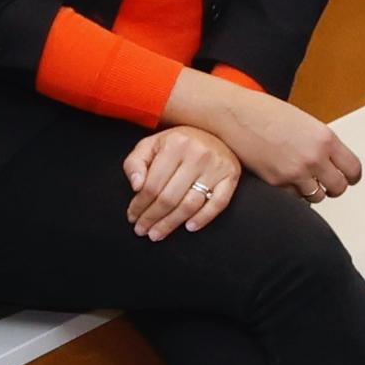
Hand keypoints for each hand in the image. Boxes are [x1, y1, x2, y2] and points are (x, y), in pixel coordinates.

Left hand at [122, 122, 243, 236]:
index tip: (132, 217)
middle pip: (169, 198)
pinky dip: (203, 218)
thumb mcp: (152, 145)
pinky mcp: (231, 176)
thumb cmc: (178, 143)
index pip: (152, 185)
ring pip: (190, 204)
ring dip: (172, 223)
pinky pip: (218, 204)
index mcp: (175, 145)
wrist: (215, 131)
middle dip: (152, 218)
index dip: (139, 205)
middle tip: (143, 231)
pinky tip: (189, 227)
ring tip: (158, 234)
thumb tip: (136, 186)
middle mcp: (198, 155)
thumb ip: (135, 163)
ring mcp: (216, 167)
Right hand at [200, 86, 360, 198]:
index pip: (353, 169)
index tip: (348, 177)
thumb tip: (332, 161)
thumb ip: (321, 143)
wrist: (234, 115)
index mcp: (325, 138)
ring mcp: (295, 172)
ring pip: (317, 197)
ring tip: (302, 179)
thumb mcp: (304, 122)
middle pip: (339, 188)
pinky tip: (284, 179)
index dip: (351, 176)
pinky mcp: (276, 183)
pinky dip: (292, 192)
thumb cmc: (264, 113)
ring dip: (312, 191)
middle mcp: (314, 157)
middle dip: (333, 186)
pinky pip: (294, 198)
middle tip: (325, 182)